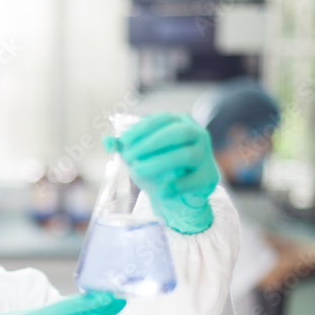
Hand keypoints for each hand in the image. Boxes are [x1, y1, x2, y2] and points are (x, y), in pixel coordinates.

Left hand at [103, 113, 219, 234]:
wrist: (180, 195)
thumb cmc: (160, 169)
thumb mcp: (140, 157)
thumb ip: (124, 148)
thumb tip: (107, 140)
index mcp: (180, 123)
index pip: (162, 120)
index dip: (142, 129)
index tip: (123, 141)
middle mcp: (197, 135)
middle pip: (177, 133)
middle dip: (150, 144)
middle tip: (128, 156)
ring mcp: (205, 156)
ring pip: (186, 155)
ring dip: (159, 162)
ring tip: (137, 171)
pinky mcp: (208, 177)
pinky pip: (193, 180)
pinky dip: (177, 186)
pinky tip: (161, 191)